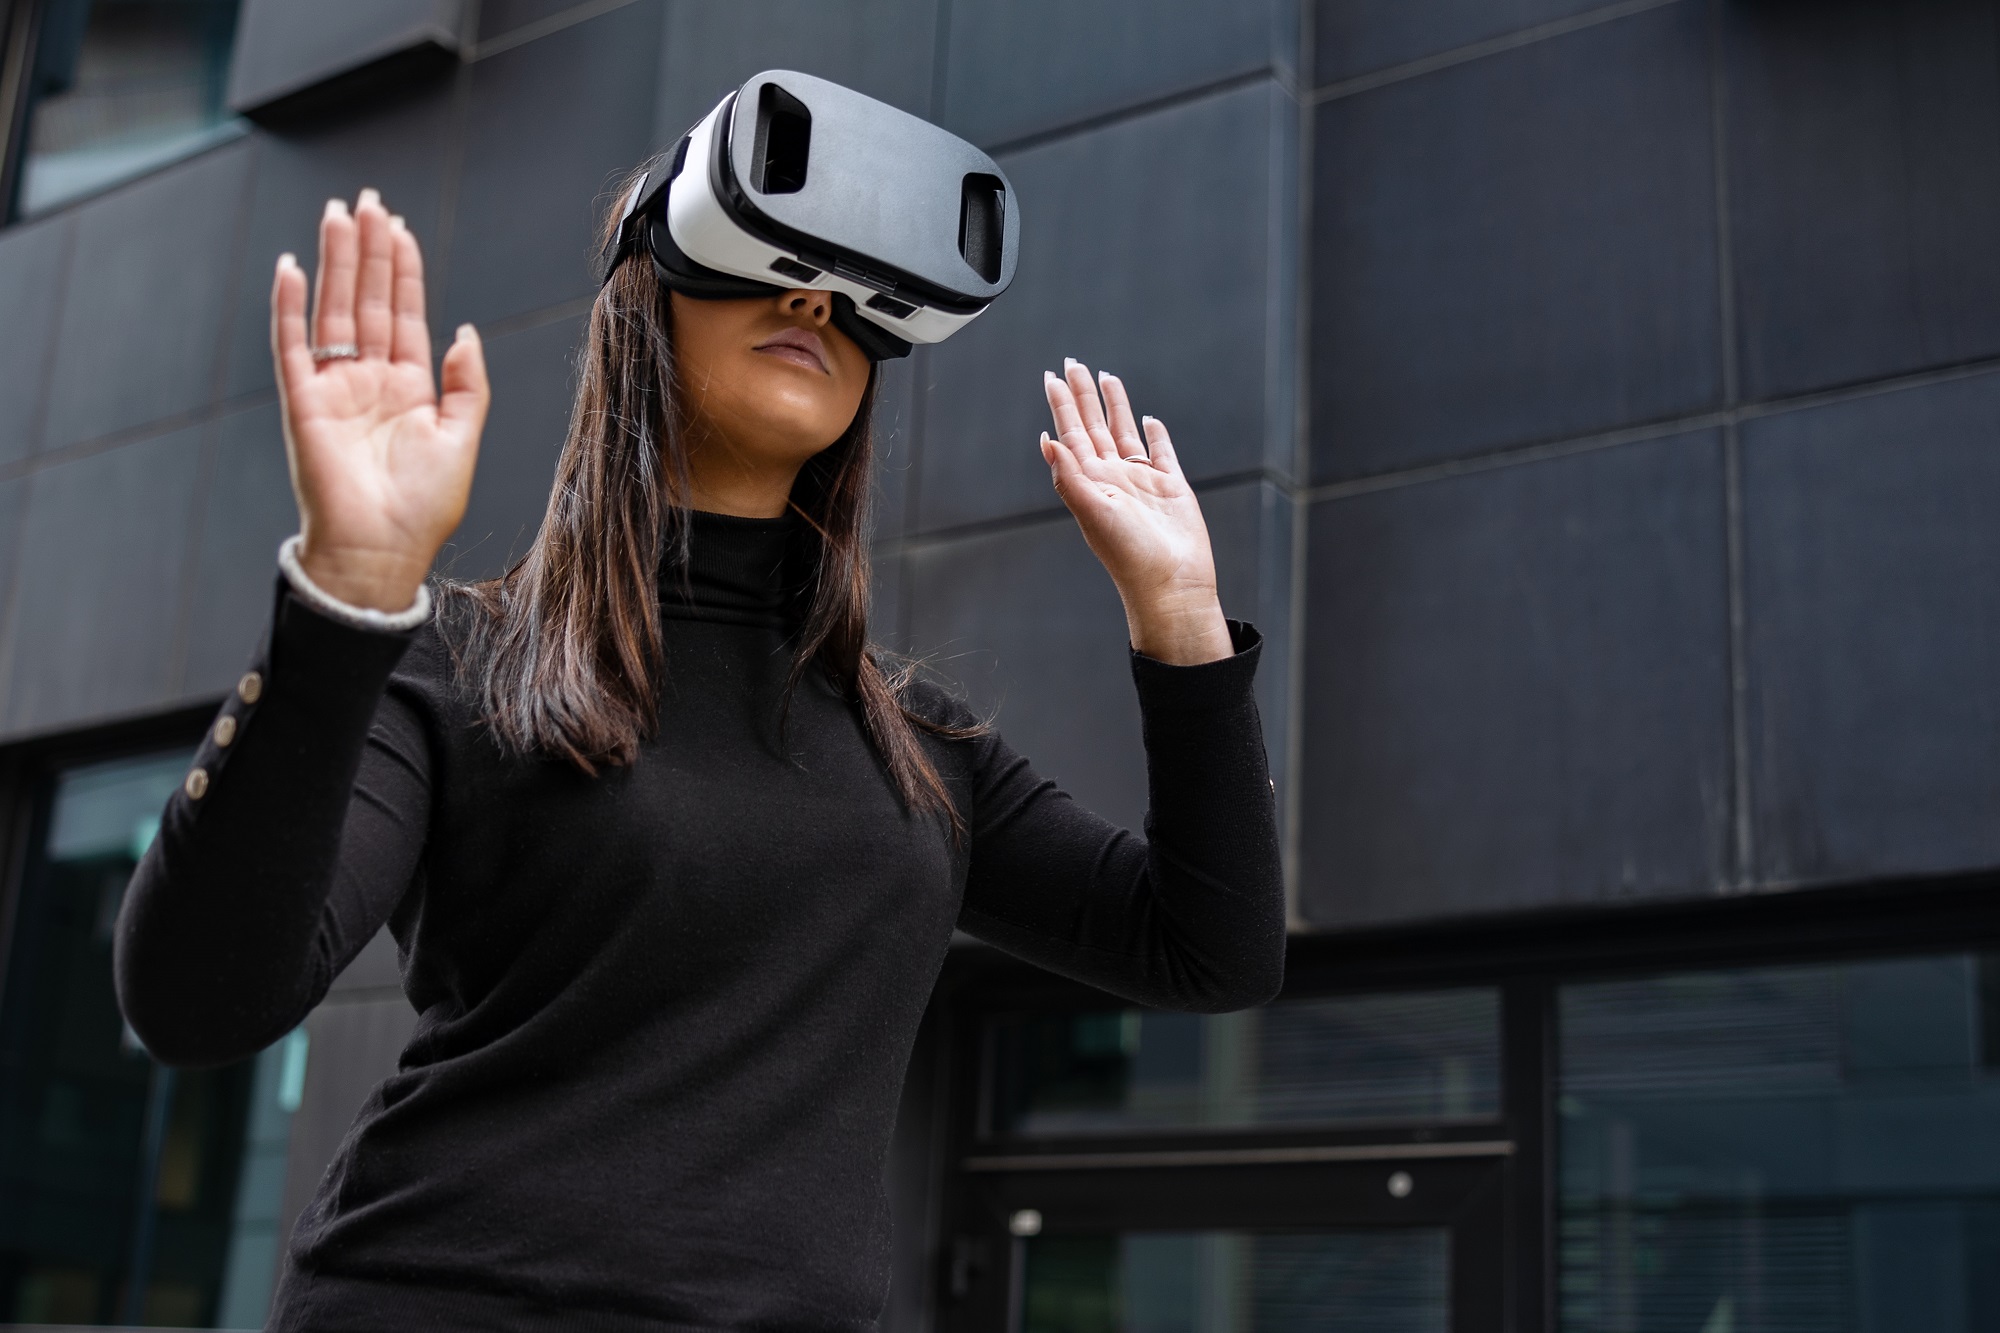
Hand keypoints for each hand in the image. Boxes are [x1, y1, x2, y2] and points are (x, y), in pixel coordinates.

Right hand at [271, 188, 488, 611]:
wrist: (382, 550)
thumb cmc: (424, 506)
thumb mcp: (462, 438)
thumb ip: (468, 384)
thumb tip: (466, 331)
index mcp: (408, 387)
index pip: (402, 313)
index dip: (402, 270)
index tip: (400, 227)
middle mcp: (369, 380)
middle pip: (366, 300)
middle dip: (368, 250)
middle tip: (367, 200)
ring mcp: (333, 388)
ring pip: (333, 310)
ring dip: (335, 262)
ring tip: (338, 215)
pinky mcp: (303, 403)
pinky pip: (292, 345)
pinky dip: (290, 307)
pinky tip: (294, 267)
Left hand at [1040, 359, 1233, 665]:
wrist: (1171, 583)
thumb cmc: (1129, 554)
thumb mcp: (1093, 512)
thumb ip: (1069, 476)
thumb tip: (1045, 441)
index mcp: (1090, 481)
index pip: (1071, 433)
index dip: (1060, 405)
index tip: (1051, 376)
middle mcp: (1112, 478)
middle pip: (1094, 425)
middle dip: (1082, 394)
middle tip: (1072, 362)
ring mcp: (1141, 481)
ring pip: (1124, 433)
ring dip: (1114, 406)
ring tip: (1106, 377)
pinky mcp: (1171, 487)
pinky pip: (1160, 453)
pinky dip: (1154, 435)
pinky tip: (1148, 419)